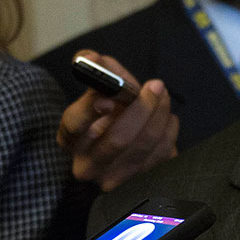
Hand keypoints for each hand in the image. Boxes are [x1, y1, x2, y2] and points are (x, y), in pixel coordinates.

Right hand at [56, 51, 177, 189]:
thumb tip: (91, 58)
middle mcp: (87, 164)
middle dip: (141, 108)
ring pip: (144, 145)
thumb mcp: (101, 88)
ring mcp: (114, 178)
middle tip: (156, 85)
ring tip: (163, 96)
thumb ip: (97, 68)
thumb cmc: (111, 111)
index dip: (90, 110)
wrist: (128, 142)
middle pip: (117, 140)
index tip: (109, 97)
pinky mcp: (140, 182)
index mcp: (70, 138)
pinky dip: (169, 130)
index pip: (73, 126)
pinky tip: (166, 118)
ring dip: (160, 114)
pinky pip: (162, 154)